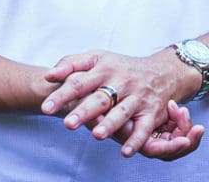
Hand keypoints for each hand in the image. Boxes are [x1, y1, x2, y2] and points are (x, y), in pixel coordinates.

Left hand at [40, 49, 198, 157]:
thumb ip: (72, 64)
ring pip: (122, 112)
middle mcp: (121, 82)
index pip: (80, 82)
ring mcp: (136, 97)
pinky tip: (125, 151)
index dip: (63, 95)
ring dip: (110, 124)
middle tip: (68, 123)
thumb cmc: (122, 67)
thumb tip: (49, 76)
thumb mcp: (98, 57)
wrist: (162, 71)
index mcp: (104, 68)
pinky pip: (144, 128)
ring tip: (96, 134)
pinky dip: (136, 140)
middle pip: (100, 98)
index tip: (46, 107)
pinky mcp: (151, 112)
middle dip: (85, 111)